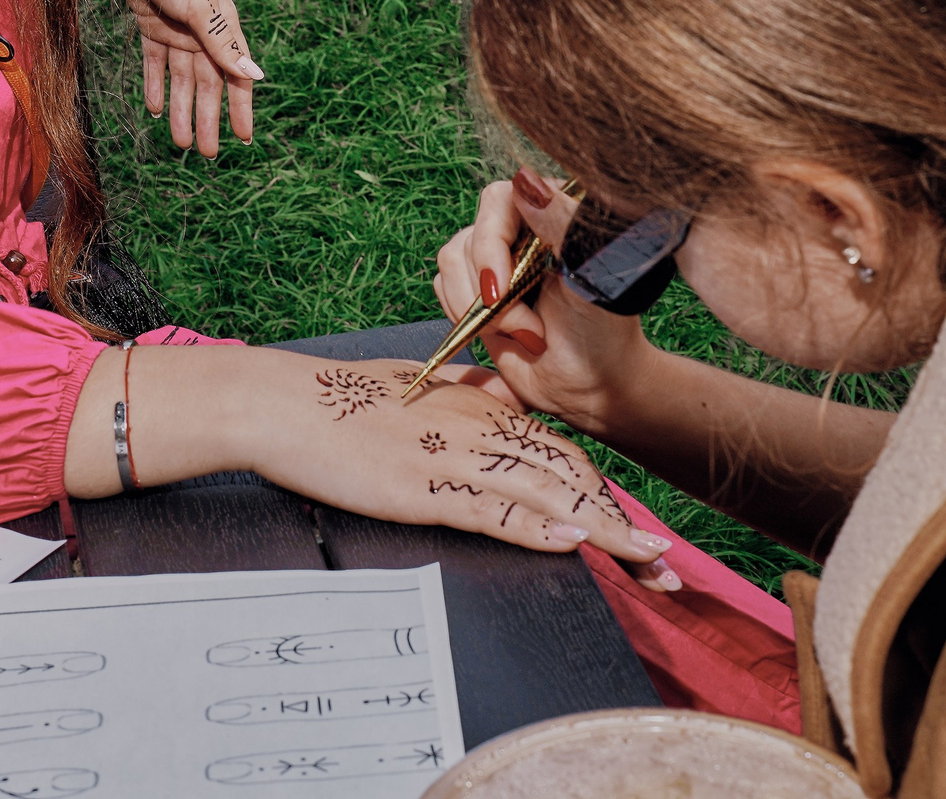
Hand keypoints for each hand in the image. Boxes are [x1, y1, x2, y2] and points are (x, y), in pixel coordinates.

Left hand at [113, 0, 259, 155]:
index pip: (236, 76)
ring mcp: (177, 28)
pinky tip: (155, 109)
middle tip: (203, 154)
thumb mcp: (200, 9)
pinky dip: (156, 85)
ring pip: (181, 79)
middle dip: (207, 119)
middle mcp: (202, 30)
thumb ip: (223, 44)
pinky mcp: (152, 24)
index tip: (244, 140)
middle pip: (208, 84)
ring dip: (181, 109)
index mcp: (222, 25)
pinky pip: (156, 63)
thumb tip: (257, 76)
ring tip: (179, 142)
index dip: (240, 107)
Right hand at [251, 360, 679, 588]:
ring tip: (644, 559)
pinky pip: (492, 506)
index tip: (637, 527)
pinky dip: (535, 525)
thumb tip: (496, 394)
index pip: (559, 448)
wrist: (280, 403)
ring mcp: (452, 456)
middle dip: (621, 521)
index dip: (604, 490)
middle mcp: (477, 427)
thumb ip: (459, 392)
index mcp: (476, 406)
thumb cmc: (336, 398)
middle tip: (665, 561)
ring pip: (546, 490)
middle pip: (570, 473)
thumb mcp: (411, 385)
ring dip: (601, 528)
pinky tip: (570, 539)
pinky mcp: (423, 485)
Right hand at [433, 176, 659, 440]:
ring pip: (450, 264)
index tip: (499, 291)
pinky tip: (508, 336)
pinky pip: (443, 288)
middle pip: (468, 238)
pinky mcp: (474, 290)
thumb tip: (526, 182)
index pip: (499, 200)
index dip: (490, 244)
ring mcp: (494, 260)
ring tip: (527, 334)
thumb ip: (562, 223)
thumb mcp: (591, 275)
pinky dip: (466, 318)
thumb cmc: (606, 329)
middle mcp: (518, 229)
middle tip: (529, 329)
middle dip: (490, 295)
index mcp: (551, 213)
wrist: (594, 384)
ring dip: (480, 312)